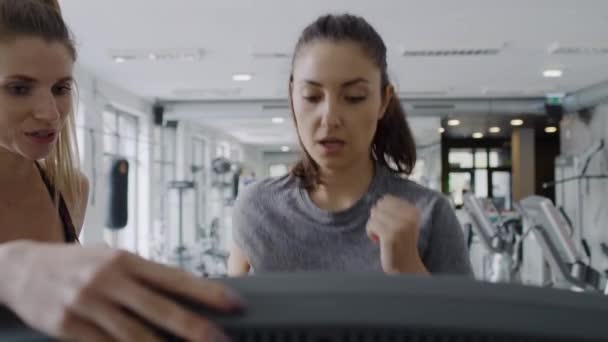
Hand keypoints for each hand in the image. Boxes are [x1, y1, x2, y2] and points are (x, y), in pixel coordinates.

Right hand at [2, 241, 244, 341]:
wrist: (22, 268)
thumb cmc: (78, 263)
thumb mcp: (112, 259)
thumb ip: (145, 276)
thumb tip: (186, 294)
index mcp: (126, 260)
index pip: (176, 278)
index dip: (209, 293)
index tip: (236, 305)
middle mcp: (109, 281)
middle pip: (161, 309)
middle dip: (196, 328)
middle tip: (222, 341)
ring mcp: (88, 305)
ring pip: (135, 336)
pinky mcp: (68, 328)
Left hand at [366, 195, 427, 274]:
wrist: (406, 268)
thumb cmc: (400, 245)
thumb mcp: (403, 223)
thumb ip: (394, 210)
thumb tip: (380, 199)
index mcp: (413, 211)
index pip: (387, 199)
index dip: (383, 212)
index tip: (390, 226)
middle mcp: (409, 217)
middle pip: (379, 205)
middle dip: (377, 218)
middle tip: (385, 232)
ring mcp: (400, 226)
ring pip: (373, 215)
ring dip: (374, 227)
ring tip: (383, 238)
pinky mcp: (390, 235)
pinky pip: (371, 225)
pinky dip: (370, 233)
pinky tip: (378, 242)